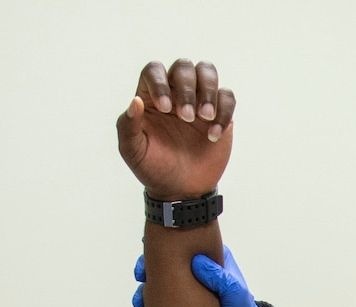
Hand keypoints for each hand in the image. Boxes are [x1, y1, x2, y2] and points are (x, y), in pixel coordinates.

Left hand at [116, 59, 235, 198]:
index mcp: (151, 96)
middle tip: (187, 118)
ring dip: (208, 91)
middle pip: (183, 67)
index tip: (165, 108)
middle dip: (186, 89)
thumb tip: (135, 101)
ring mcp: (199, 99)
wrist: (181, 191)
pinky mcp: (220, 112)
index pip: (154, 70)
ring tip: (205, 117)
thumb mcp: (133, 151)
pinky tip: (213, 135)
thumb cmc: (154, 168)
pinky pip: (227, 97)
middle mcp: (175, 92)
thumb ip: (128, 126)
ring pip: (207, 72)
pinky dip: (224, 112)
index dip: (160, 83)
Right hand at [130, 247, 273, 306]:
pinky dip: (148, 306)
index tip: (151, 254)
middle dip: (149, 268)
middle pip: (165, 263)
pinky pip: (160, 303)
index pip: (183, 246)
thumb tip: (197, 262)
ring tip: (140, 301)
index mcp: (209, 261)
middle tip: (141, 276)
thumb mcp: (236, 294)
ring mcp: (185, 290)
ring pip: (159, 283)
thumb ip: (220, 278)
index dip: (164, 248)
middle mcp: (194, 272)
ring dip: (145, 290)